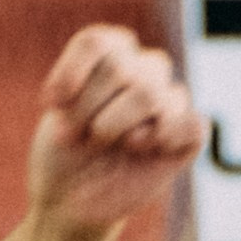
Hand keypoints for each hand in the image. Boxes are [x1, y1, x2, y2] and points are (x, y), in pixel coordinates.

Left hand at [26, 27, 203, 234]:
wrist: (71, 198)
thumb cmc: (64, 152)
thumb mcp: (58, 117)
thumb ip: (88, 92)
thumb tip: (128, 93)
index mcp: (110, 54)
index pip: (95, 42)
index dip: (71, 72)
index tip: (51, 104)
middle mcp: (144, 69)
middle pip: (118, 69)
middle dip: (86, 108)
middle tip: (71, 136)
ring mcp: (169, 101)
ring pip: (149, 94)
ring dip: (113, 125)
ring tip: (98, 142)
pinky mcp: (189, 134)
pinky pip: (190, 122)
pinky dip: (159, 137)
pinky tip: (137, 148)